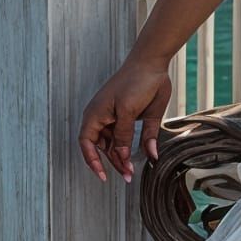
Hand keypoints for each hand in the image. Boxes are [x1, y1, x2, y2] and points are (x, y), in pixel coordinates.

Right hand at [77, 57, 171, 183]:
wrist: (153, 64)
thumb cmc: (134, 82)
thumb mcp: (127, 110)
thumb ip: (124, 134)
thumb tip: (122, 157)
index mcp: (95, 115)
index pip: (87, 143)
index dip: (92, 160)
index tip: (101, 175)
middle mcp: (105, 119)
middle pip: (104, 147)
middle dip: (113, 162)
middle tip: (127, 175)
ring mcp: (120, 119)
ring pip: (118, 145)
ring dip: (124, 158)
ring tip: (133, 171)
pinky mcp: (135, 118)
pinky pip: (134, 137)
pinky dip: (139, 147)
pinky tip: (147, 155)